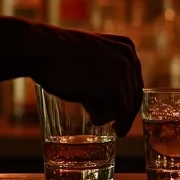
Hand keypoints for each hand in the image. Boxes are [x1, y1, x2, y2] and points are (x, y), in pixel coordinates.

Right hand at [27, 24, 143, 136]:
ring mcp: (121, 74)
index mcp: (126, 48)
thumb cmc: (60, 54)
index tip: (124, 116)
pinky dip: (97, 117)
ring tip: (88, 110)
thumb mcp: (92, 56)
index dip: (131, 102)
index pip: (136, 83)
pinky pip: (109, 114)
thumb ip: (107, 68)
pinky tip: (85, 108)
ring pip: (122, 109)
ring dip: (105, 115)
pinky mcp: (110, 88)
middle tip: (118, 131)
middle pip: (133, 98)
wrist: (44, 49)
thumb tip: (113, 96)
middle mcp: (128, 59)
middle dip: (125, 117)